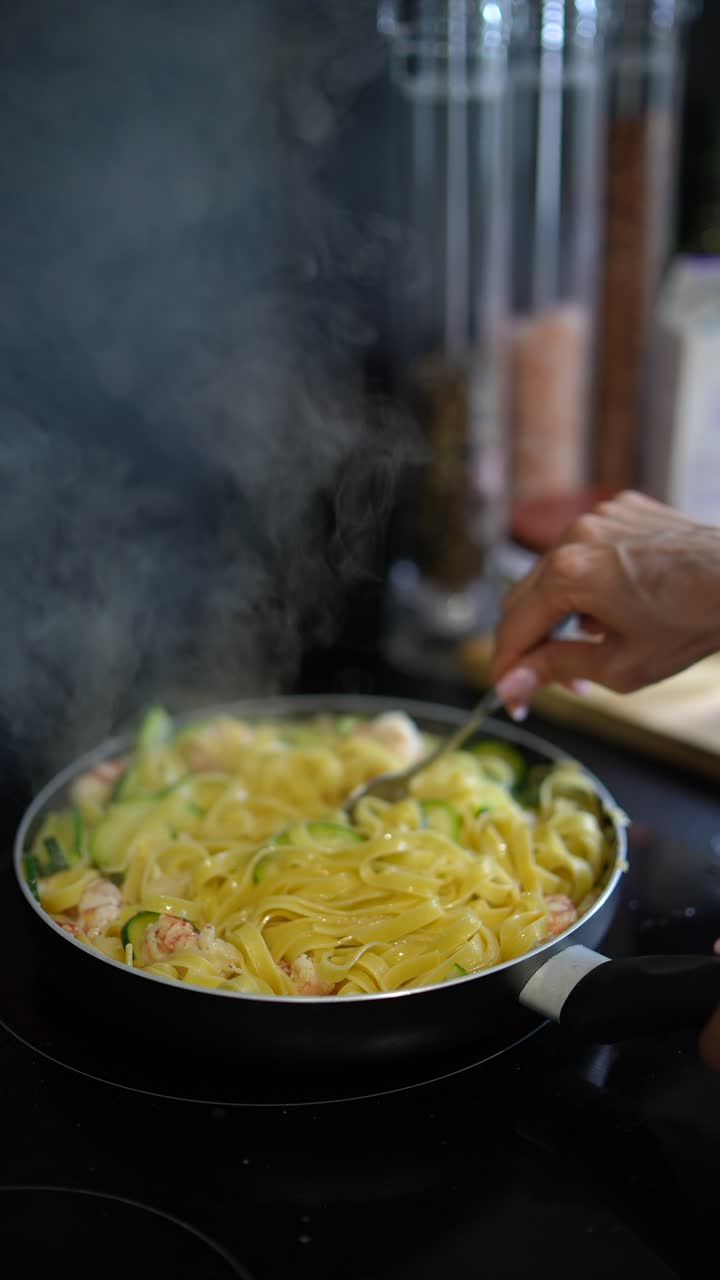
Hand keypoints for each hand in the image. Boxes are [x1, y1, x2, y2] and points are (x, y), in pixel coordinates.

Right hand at [491, 490, 719, 716]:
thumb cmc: (692, 623)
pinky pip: (583, 548)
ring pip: (551, 572)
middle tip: (555, 679)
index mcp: (567, 574)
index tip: (512, 697)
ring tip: (593, 642)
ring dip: (558, 611)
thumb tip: (510, 687)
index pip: (512, 628)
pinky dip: (586, 579)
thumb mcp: (619, 664)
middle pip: (523, 597)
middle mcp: (574, 535)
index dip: (507, 669)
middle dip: (532, 643)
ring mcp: (597, 516)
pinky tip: (615, 606)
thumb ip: (555, 670)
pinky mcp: (620, 510)